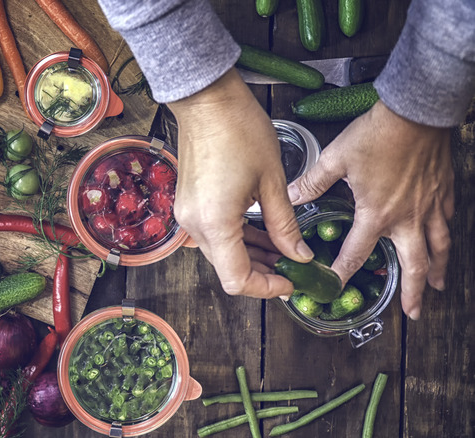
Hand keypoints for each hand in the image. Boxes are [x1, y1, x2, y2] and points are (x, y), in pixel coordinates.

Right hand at [167, 68, 313, 298]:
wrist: (207, 100)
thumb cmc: (238, 130)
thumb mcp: (272, 181)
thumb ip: (285, 225)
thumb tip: (299, 255)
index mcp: (216, 223)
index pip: (237, 279)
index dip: (266, 288)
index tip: (291, 281)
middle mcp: (195, 225)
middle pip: (228, 269)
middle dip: (262, 273)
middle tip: (294, 266)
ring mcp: (188, 215)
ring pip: (221, 253)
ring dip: (250, 256)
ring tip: (284, 248)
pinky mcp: (188, 204)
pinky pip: (214, 234)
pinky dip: (237, 239)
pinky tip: (262, 232)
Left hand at [287, 101, 453, 319]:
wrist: (417, 112)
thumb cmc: (376, 135)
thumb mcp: (336, 159)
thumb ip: (312, 182)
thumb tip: (290, 196)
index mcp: (376, 214)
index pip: (357, 254)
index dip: (343, 272)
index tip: (335, 287)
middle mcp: (407, 218)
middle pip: (414, 265)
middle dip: (414, 292)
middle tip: (413, 313)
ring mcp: (430, 206)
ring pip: (438, 248)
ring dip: (437, 271)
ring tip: (438, 288)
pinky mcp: (444, 192)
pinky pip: (447, 223)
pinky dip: (446, 238)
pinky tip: (444, 243)